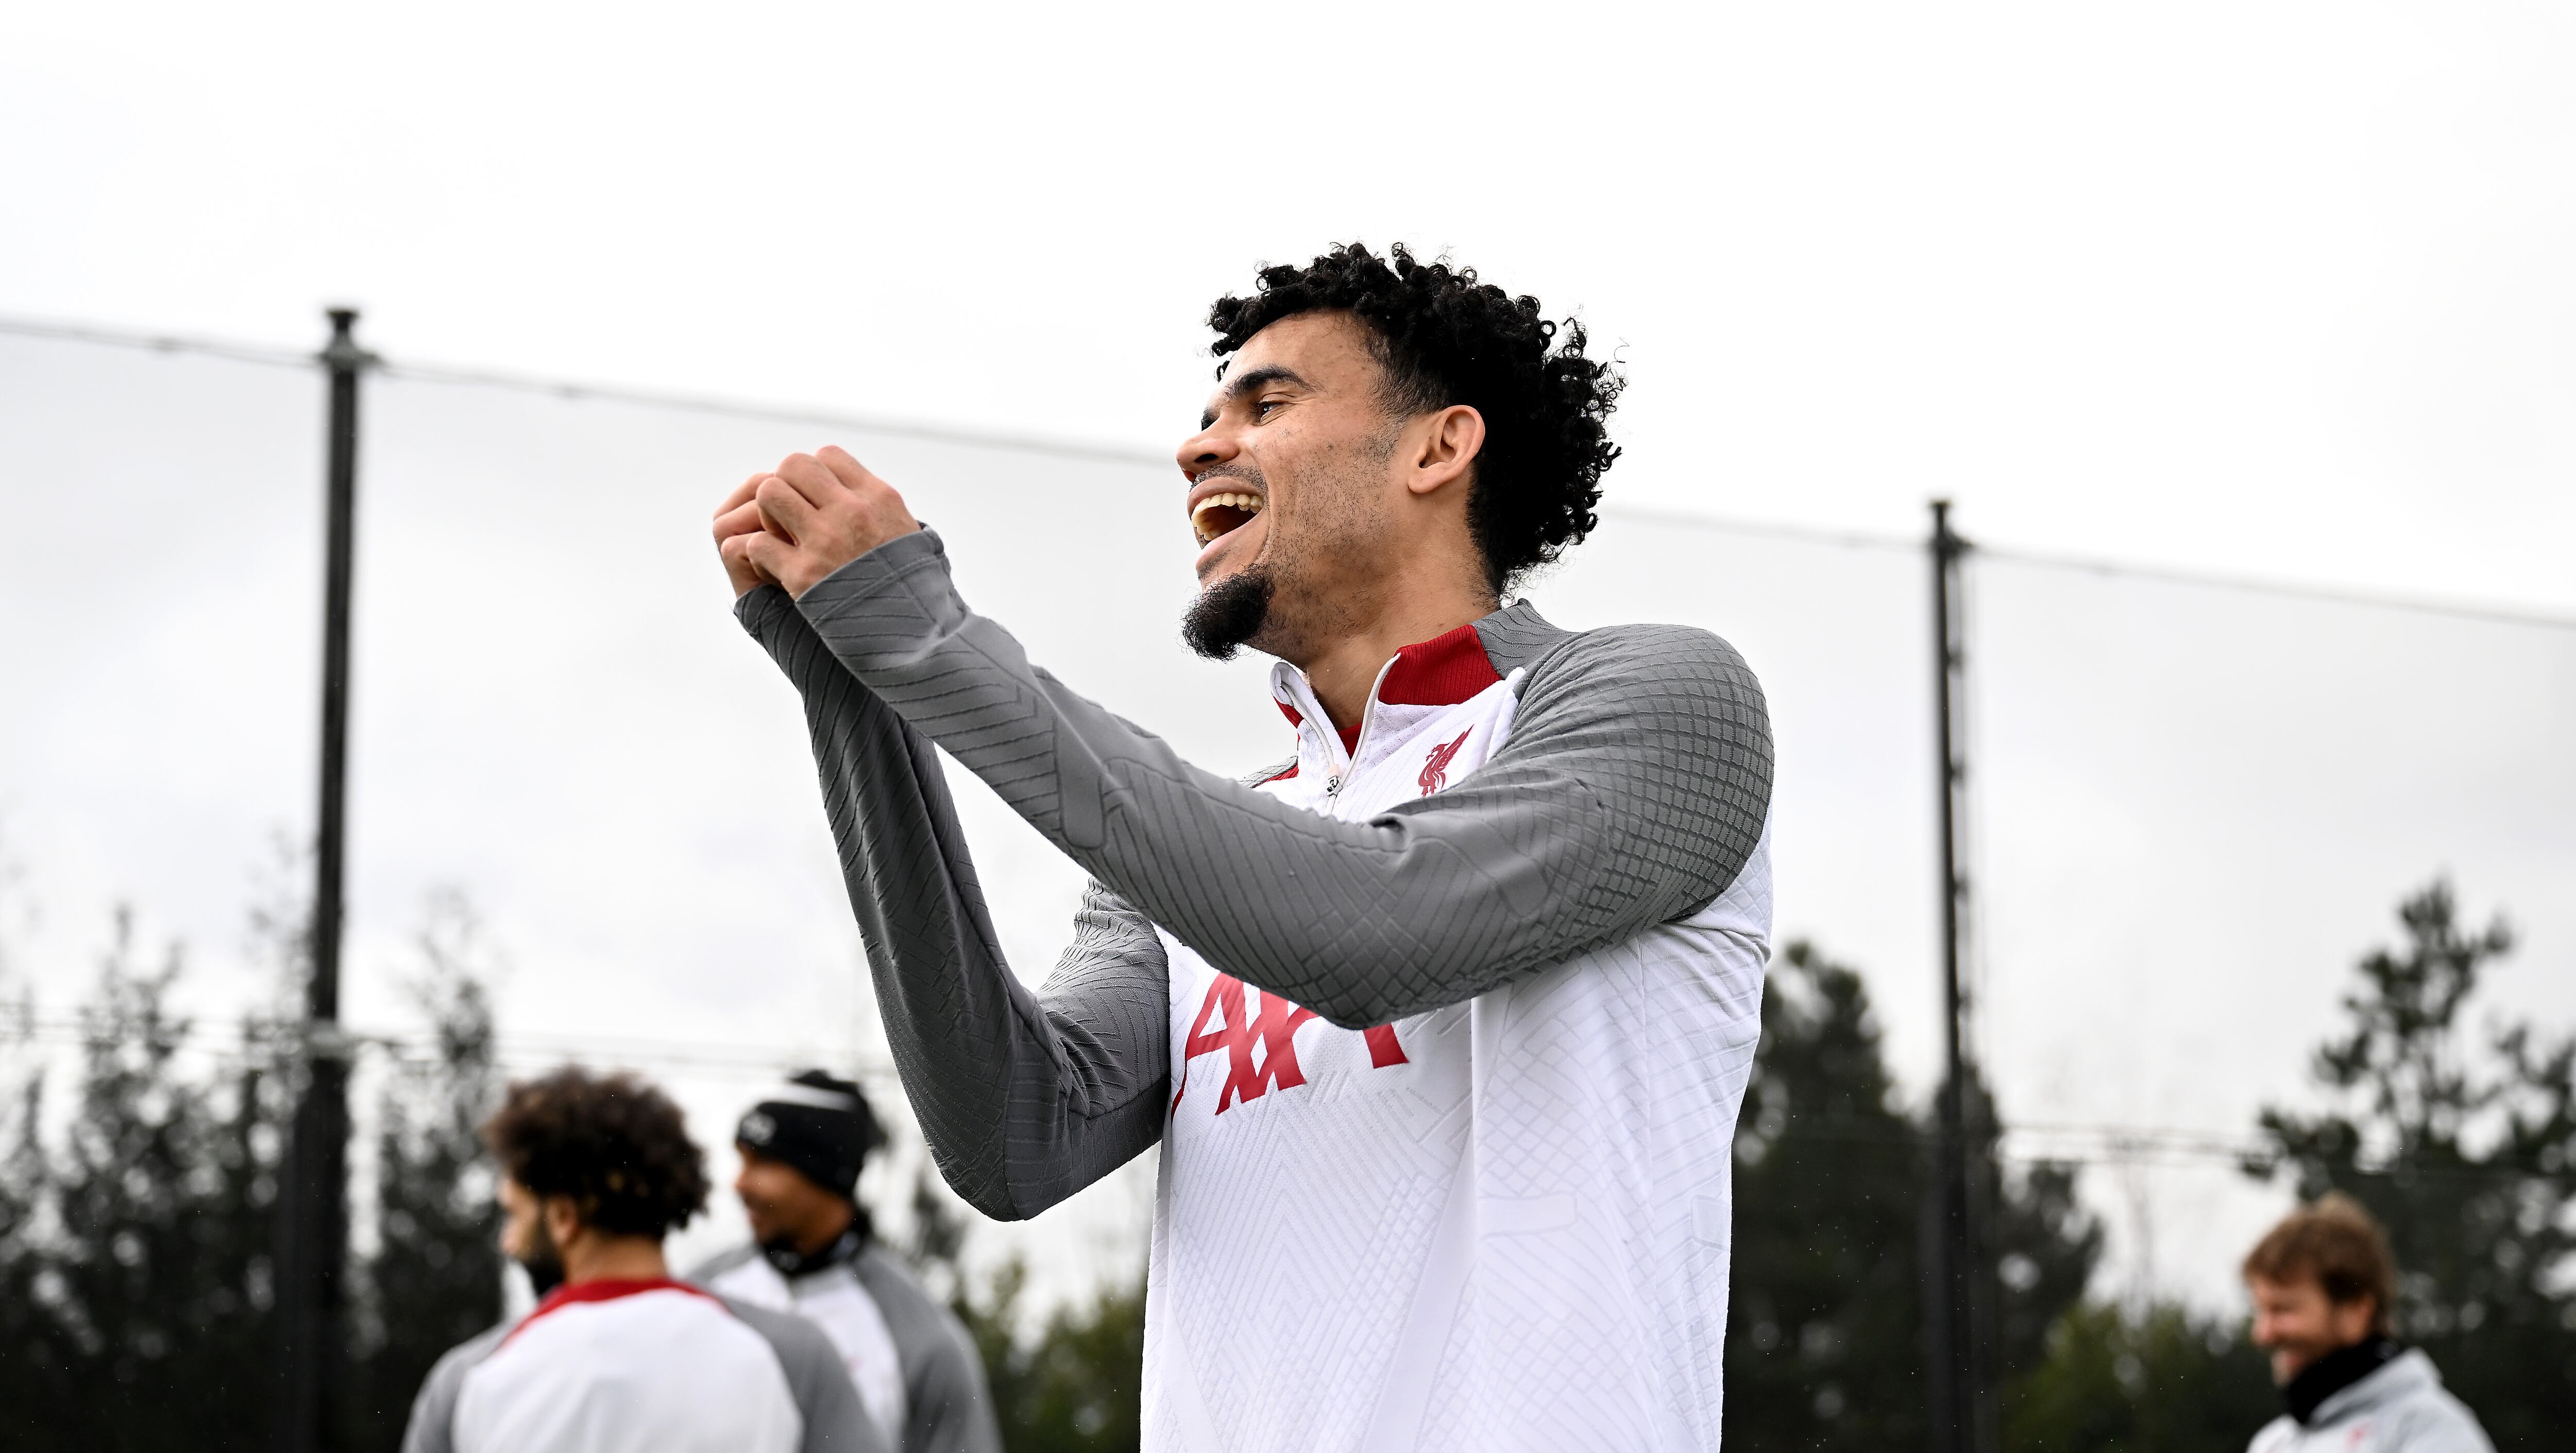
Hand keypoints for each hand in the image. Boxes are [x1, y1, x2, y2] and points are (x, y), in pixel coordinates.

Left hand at [712, 446, 920, 598]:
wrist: (916, 638)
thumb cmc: (915, 590)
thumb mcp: (910, 535)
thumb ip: (881, 510)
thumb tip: (856, 493)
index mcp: (879, 498)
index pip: (828, 455)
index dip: (815, 474)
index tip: (816, 499)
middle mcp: (852, 511)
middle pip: (793, 465)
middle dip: (786, 486)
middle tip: (791, 515)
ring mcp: (825, 541)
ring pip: (770, 493)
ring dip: (768, 514)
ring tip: (781, 537)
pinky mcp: (803, 575)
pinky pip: (759, 543)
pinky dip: (760, 554)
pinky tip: (775, 568)